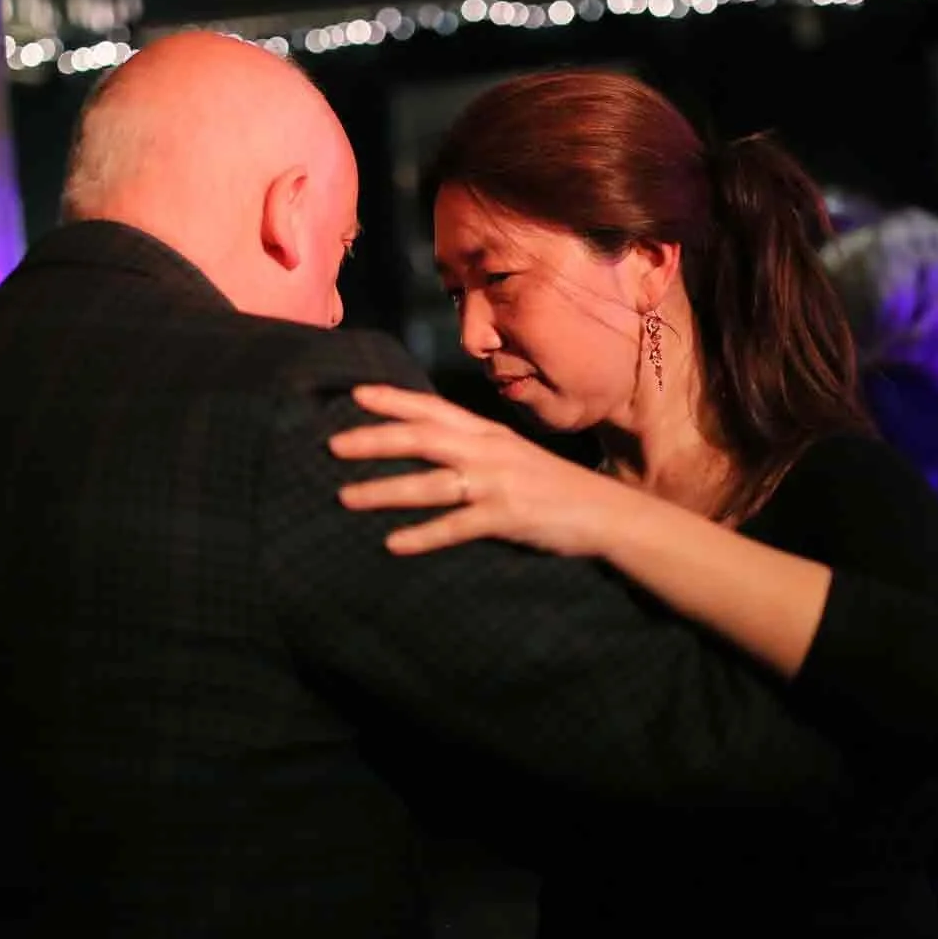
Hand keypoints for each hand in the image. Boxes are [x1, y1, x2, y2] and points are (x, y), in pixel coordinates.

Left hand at [329, 384, 623, 555]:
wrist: (604, 513)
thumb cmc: (554, 487)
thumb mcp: (514, 457)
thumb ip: (476, 449)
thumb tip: (432, 448)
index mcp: (489, 434)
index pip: (434, 408)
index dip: (395, 400)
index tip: (355, 394)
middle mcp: (489, 452)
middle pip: (424, 438)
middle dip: (376, 440)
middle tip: (333, 445)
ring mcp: (498, 484)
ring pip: (433, 483)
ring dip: (386, 490)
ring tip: (345, 497)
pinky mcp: (507, 517)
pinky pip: (457, 526)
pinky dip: (423, 535)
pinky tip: (393, 543)